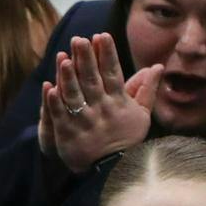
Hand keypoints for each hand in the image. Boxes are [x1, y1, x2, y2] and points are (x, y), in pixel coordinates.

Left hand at [39, 32, 158, 172]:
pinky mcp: (69, 134)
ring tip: (64, 58)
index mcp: (119, 102)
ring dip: (69, 77)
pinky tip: (50, 87)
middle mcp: (102, 109)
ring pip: (76, 96)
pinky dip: (55, 102)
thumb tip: (156, 66)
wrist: (115, 170)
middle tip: (79, 39)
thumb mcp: (142, 114)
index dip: (107, 54)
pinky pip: (61, 115)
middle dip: (86, 58)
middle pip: (92, 80)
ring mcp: (85, 122)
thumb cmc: (127, 138)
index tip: (102, 35)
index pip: (113, 73)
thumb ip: (147, 89)